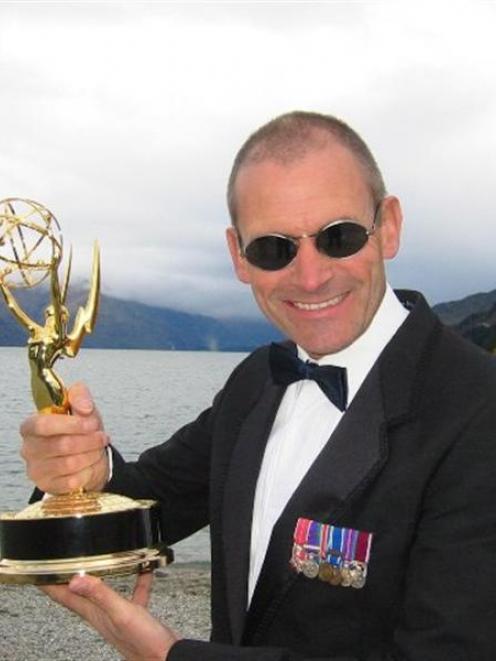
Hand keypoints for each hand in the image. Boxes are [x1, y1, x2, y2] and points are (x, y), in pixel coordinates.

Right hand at [20, 382, 109, 493]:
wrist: (86, 456)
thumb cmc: (80, 430)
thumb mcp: (82, 407)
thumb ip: (80, 396)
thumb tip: (84, 408)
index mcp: (31, 426)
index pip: (43, 425)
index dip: (71, 424)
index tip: (92, 423)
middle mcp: (29, 449)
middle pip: (61, 445)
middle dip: (88, 441)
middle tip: (102, 437)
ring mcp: (36, 470)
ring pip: (69, 464)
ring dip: (91, 455)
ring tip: (97, 448)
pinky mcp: (48, 486)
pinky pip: (73, 481)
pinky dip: (88, 471)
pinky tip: (90, 464)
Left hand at [43, 572, 178, 660]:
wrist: (165, 659)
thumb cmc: (144, 643)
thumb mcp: (122, 613)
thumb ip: (100, 595)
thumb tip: (75, 581)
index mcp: (94, 614)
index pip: (64, 596)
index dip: (49, 583)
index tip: (38, 570)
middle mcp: (102, 615)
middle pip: (79, 593)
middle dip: (68, 578)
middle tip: (61, 562)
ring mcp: (117, 616)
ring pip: (102, 592)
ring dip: (98, 577)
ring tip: (99, 560)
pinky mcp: (134, 616)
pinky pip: (133, 594)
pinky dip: (137, 581)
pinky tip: (145, 571)